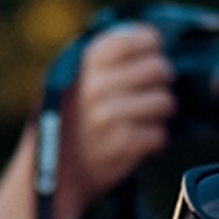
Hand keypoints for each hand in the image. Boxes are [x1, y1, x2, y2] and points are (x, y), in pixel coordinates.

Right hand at [62, 23, 176, 209]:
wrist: (53, 178)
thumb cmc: (69, 125)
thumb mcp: (73, 81)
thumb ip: (105, 62)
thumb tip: (153, 46)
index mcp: (86, 63)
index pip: (138, 40)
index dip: (152, 48)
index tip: (151, 58)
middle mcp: (96, 86)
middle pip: (159, 69)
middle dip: (161, 83)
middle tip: (152, 94)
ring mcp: (108, 116)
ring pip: (165, 102)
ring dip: (161, 113)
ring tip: (145, 120)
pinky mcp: (121, 145)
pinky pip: (159, 134)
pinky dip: (154, 140)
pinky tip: (139, 142)